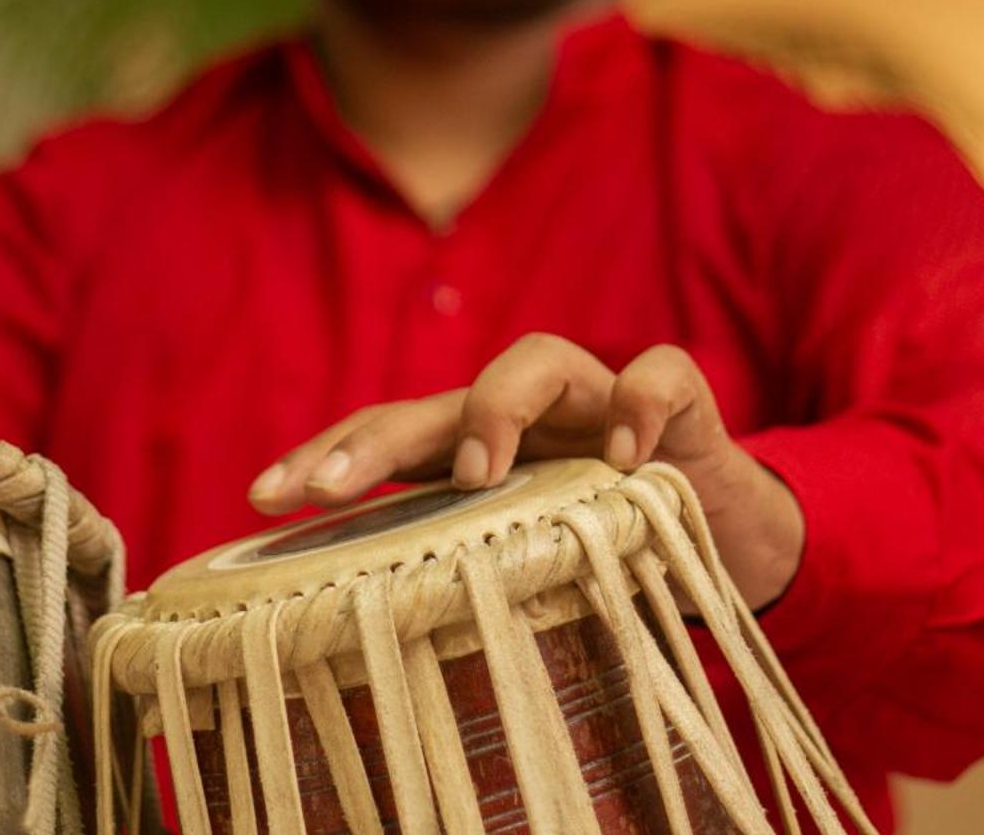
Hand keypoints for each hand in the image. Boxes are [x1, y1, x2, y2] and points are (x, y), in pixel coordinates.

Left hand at [246, 334, 804, 607]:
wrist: (723, 533)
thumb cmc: (603, 547)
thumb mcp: (520, 562)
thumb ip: (452, 566)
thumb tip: (354, 625)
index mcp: (474, 448)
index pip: (385, 438)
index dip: (323, 458)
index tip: (260, 499)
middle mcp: (525, 412)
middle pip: (436, 400)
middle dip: (375, 439)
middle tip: (327, 488)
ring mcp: (598, 398)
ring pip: (537, 358)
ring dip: (496, 408)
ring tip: (474, 474)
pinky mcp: (679, 405)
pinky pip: (658, 376)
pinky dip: (640, 403)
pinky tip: (624, 453)